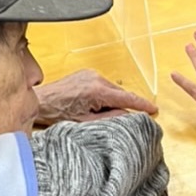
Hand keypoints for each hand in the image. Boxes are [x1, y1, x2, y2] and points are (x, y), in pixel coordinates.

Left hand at [34, 69, 157, 124]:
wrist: (42, 101)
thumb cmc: (58, 113)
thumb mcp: (86, 122)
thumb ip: (110, 119)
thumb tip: (129, 117)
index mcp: (97, 91)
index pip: (127, 98)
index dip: (142, 104)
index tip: (154, 109)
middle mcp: (96, 78)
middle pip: (120, 93)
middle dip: (124, 106)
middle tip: (122, 119)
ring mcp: (91, 74)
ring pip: (112, 89)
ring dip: (111, 101)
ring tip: (97, 113)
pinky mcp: (86, 73)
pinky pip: (103, 85)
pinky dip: (104, 95)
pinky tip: (92, 105)